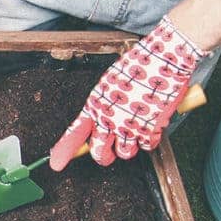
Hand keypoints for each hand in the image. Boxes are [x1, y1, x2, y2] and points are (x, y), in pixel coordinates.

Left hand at [50, 17, 208, 170]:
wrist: (164, 57)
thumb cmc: (138, 67)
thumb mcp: (110, 84)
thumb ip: (102, 105)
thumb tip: (98, 123)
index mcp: (95, 105)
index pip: (75, 132)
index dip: (65, 150)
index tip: (56, 163)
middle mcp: (108, 118)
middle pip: (98, 152)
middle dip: (104, 156)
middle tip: (109, 154)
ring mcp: (128, 125)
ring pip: (124, 153)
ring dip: (129, 148)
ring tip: (135, 133)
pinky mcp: (149, 128)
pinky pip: (147, 146)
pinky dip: (151, 140)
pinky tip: (152, 126)